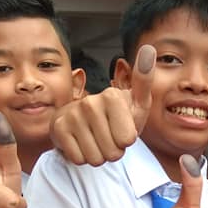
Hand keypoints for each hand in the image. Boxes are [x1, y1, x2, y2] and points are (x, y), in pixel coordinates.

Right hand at [51, 44, 154, 165]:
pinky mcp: (58, 128)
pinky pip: (79, 159)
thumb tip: (149, 49)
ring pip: (95, 158)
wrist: (84, 126)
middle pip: (112, 151)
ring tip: (95, 141)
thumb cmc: (116, 118)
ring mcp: (72, 114)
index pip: (127, 140)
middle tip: (107, 138)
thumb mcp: (136, 103)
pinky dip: (82, 157)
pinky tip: (81, 143)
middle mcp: (90, 102)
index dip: (126, 142)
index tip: (121, 129)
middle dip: (112, 151)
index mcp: (112, 96)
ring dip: (98, 155)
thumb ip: (144, 81)